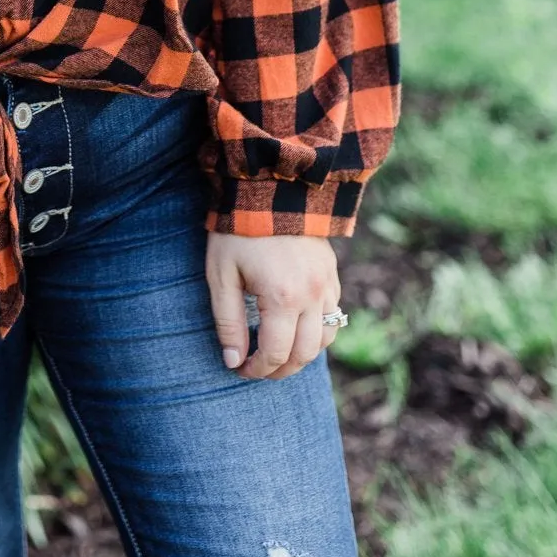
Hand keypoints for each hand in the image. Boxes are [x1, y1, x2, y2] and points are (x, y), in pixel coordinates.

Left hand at [205, 235, 340, 379]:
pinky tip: (296, 328)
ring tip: (278, 353)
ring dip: (303, 354)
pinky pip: (334, 315)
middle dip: (280, 369)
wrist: (269, 187)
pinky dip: (318, 331)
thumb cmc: (237, 231)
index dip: (257, 370)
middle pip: (304, 354)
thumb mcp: (221, 275)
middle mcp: (312, 295)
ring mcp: (327, 283)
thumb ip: (228, 322)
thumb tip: (233, 361)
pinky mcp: (332, 272)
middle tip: (258, 369)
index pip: (275, 354)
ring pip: (325, 338)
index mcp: (283, 297)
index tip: (240, 369)